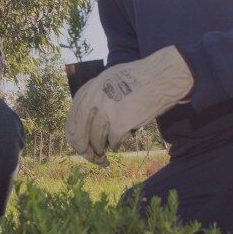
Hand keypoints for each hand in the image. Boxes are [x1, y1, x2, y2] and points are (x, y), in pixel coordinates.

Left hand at [64, 46, 193, 163]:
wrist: (160, 76)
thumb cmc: (138, 78)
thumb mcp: (108, 80)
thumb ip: (94, 97)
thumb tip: (85, 123)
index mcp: (89, 90)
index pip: (72, 122)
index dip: (76, 139)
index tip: (82, 147)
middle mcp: (93, 100)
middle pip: (79, 136)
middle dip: (85, 152)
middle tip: (93, 157)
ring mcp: (106, 112)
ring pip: (96, 141)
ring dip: (101, 150)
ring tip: (107, 152)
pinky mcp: (121, 123)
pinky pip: (113, 142)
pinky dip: (116, 145)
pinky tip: (120, 142)